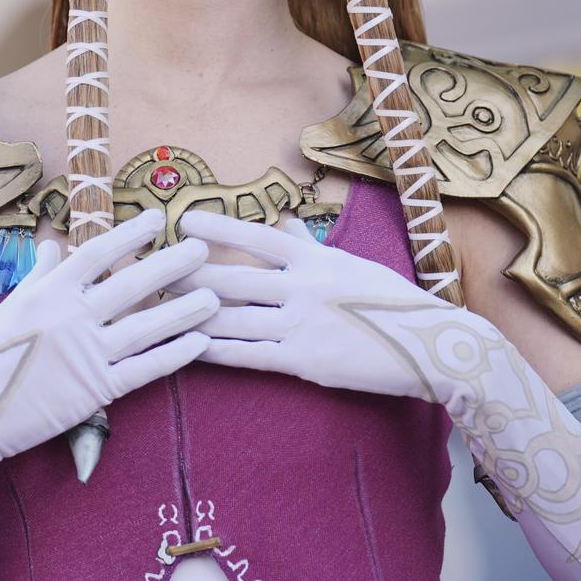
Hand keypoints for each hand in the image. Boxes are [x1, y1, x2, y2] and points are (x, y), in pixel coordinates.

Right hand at [0, 207, 217, 481]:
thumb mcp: (6, 309)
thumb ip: (38, 277)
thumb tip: (54, 246)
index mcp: (48, 293)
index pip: (97, 253)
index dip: (130, 234)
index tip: (157, 218)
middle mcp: (71, 317)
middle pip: (132, 285)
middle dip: (171, 265)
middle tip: (202, 250)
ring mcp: (85, 354)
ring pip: (146, 327)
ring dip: (184, 311)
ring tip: (214, 297)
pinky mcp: (94, 391)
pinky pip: (143, 370)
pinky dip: (173, 355)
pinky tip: (199, 343)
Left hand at [168, 209, 492, 405]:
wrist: (429, 346)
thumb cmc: (391, 303)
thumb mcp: (353, 265)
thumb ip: (311, 248)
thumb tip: (282, 227)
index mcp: (317, 259)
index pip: (258, 237)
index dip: (218, 228)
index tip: (184, 219)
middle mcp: (305, 287)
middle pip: (233, 278)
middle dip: (188, 274)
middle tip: (152, 268)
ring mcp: (302, 325)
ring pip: (233, 318)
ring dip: (192, 313)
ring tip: (157, 307)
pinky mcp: (304, 361)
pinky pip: (248, 355)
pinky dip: (214, 350)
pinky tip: (188, 347)